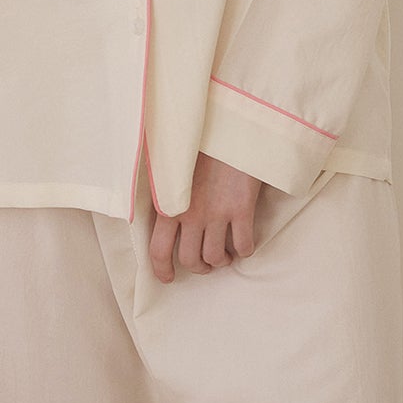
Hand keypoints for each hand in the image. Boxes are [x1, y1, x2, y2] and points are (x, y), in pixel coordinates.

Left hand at [148, 152, 261, 283]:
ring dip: (220, 261)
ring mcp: (218, 213)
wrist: (228, 124)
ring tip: (224, 255)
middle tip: (204, 264)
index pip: (158, 250)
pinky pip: (244, 244)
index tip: (168, 278)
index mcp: (169, 204)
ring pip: (216, 257)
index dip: (162, 270)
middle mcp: (191, 214)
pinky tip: (243, 244)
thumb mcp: (169, 165)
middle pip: (190, 260)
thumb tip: (158, 207)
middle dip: (198, 267)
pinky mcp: (242, 209)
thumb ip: (162, 189)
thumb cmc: (197, 142)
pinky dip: (244, 250)